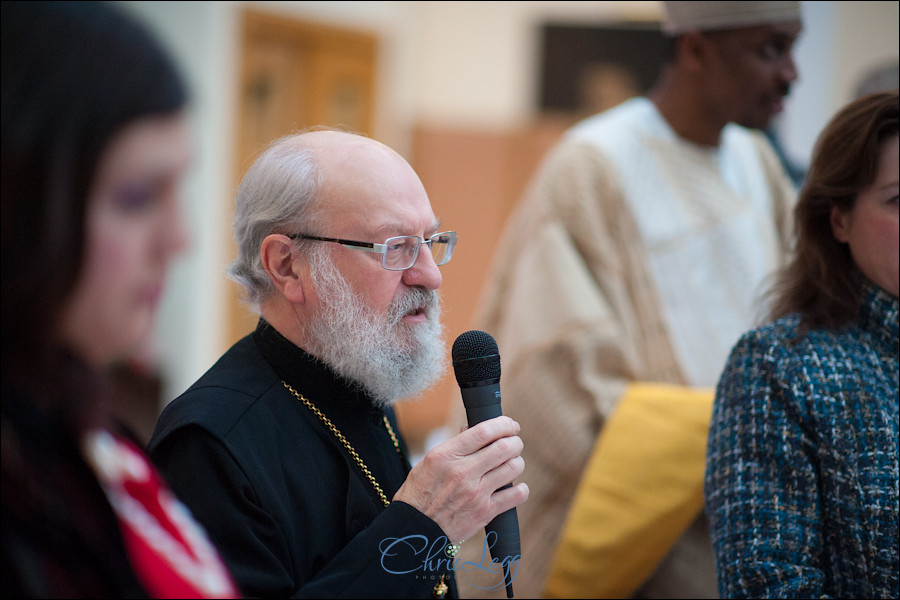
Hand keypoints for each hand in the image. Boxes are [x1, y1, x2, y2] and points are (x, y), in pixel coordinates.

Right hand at [393, 416, 528, 542]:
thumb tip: (473, 429)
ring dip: (517, 462)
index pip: (483, 431)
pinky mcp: (485, 512)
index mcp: (446, 455)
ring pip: (513, 468)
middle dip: (515, 441)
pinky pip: (516, 495)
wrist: (415, 529)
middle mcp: (462, 472)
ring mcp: (476, 493)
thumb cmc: (420, 492)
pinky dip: (521, 488)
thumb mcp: (429, 461)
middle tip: (514, 442)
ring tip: (512, 463)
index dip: (503, 424)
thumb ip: (454, 446)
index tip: (510, 425)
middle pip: (504, 447)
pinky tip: (514, 487)